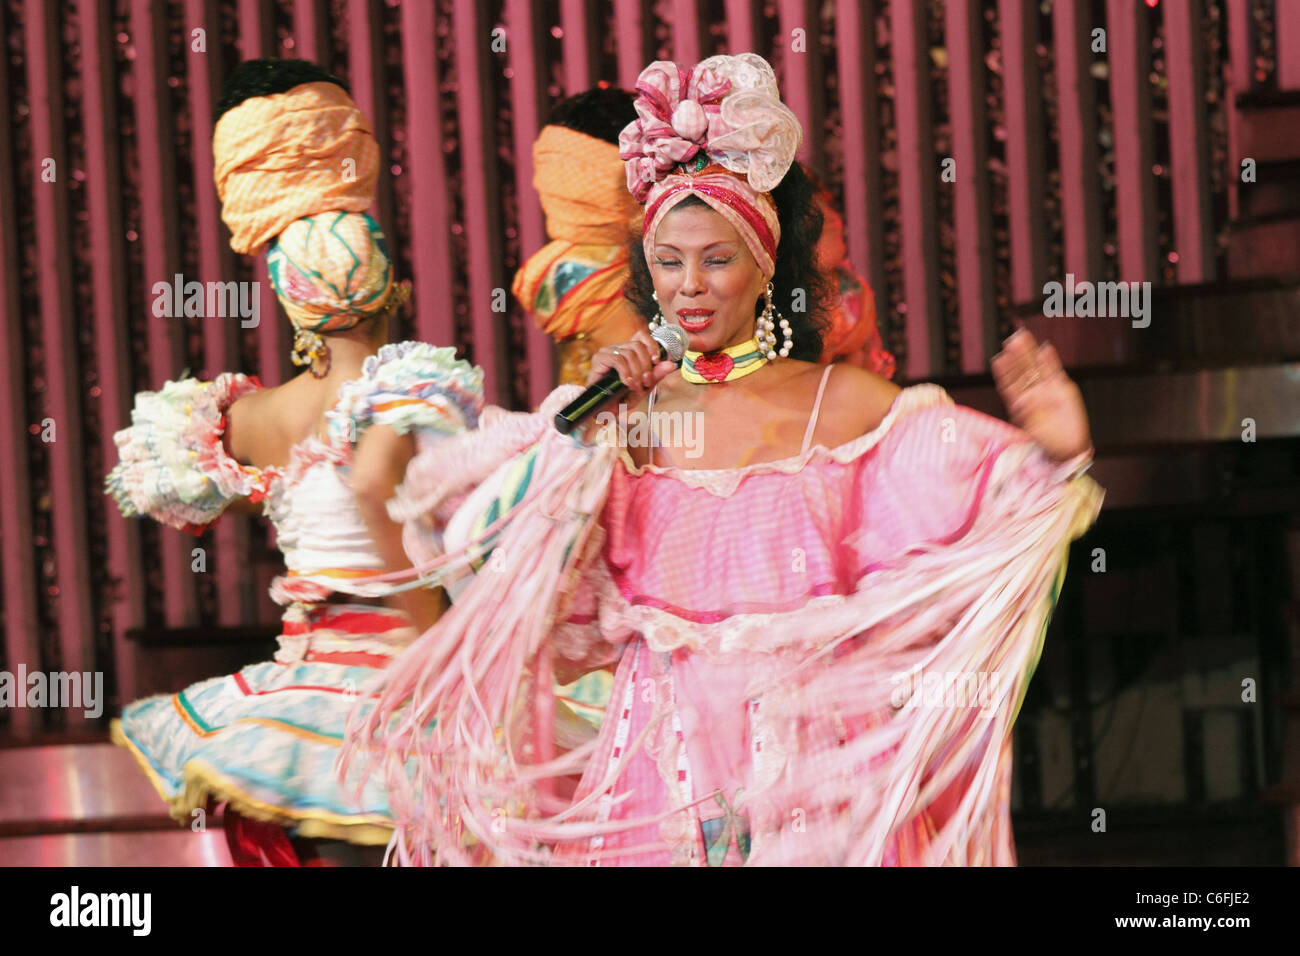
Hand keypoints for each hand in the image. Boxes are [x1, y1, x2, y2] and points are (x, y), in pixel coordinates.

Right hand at [585, 329, 677, 395]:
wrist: (604, 411)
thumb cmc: (622, 398)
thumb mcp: (644, 387)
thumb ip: (656, 375)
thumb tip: (671, 364)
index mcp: (627, 351)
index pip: (641, 336)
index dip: (652, 345)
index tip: (657, 361)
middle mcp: (617, 348)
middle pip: (638, 345)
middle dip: (646, 366)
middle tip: (647, 382)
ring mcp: (607, 352)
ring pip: (629, 353)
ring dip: (637, 373)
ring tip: (636, 387)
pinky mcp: (599, 359)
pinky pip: (617, 360)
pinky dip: (626, 373)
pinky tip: (627, 384)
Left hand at [991, 328, 1091, 461]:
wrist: (1067, 447)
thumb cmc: (1046, 441)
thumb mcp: (1031, 429)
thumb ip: (1026, 413)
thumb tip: (1020, 401)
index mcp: (1019, 402)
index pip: (1010, 383)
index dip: (1005, 371)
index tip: (998, 359)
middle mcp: (1031, 392)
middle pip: (1023, 370)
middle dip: (1017, 355)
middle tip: (1011, 339)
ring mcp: (1047, 389)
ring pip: (1037, 367)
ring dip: (1031, 352)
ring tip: (1024, 336)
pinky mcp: (1062, 389)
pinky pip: (1055, 372)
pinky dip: (1050, 361)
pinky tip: (1045, 348)